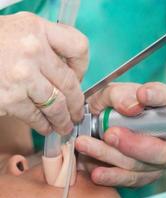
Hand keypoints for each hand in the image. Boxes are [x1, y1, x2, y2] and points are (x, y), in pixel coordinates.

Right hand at [0, 12, 88, 134]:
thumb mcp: (21, 31)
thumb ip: (47, 45)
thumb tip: (70, 74)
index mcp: (38, 29)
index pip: (78, 46)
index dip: (82, 65)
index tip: (79, 77)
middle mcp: (33, 50)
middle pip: (70, 82)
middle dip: (76, 103)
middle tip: (77, 113)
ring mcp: (22, 75)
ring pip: (56, 104)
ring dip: (63, 119)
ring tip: (65, 125)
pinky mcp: (9, 98)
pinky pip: (35, 116)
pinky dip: (43, 125)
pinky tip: (46, 127)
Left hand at [76, 82, 165, 186]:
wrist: (93, 130)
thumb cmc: (106, 109)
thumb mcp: (106, 95)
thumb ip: (119, 96)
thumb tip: (131, 106)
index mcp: (157, 105)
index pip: (164, 97)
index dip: (156, 97)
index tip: (142, 95)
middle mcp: (164, 133)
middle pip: (160, 146)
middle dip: (132, 142)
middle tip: (109, 134)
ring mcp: (156, 157)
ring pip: (140, 165)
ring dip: (111, 156)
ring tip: (86, 145)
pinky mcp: (143, 174)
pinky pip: (131, 179)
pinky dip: (111, 175)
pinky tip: (97, 171)